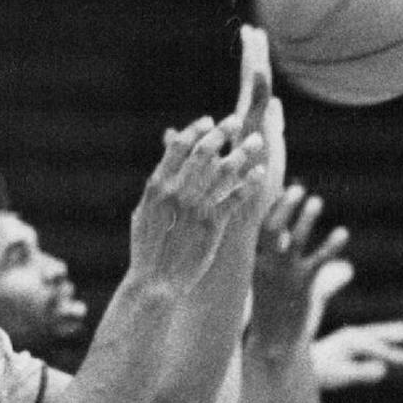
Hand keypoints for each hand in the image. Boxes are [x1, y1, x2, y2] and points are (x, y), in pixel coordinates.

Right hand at [128, 118, 268, 291]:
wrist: (156, 281)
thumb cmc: (149, 250)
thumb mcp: (143, 215)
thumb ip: (156, 191)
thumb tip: (160, 173)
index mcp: (158, 186)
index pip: (179, 147)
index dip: (196, 130)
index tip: (210, 121)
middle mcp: (177, 192)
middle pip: (204, 153)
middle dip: (223, 133)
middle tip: (238, 121)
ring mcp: (195, 207)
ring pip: (224, 171)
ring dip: (242, 153)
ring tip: (257, 142)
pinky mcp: (213, 224)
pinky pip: (235, 197)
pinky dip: (249, 183)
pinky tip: (259, 174)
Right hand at [250, 186, 349, 354]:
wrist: (273, 342)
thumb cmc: (273, 310)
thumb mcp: (272, 283)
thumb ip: (283, 262)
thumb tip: (307, 248)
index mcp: (255, 263)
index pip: (258, 229)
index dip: (271, 208)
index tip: (282, 189)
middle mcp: (267, 266)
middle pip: (272, 230)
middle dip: (284, 208)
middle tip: (298, 189)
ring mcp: (284, 275)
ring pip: (295, 241)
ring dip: (306, 219)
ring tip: (317, 201)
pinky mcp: (302, 287)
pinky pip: (318, 261)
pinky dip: (331, 245)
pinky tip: (342, 233)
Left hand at [313, 318, 402, 388]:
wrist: (302, 368)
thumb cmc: (320, 373)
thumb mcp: (340, 375)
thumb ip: (361, 372)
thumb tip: (383, 369)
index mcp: (350, 341)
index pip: (376, 346)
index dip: (392, 353)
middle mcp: (351, 335)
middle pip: (380, 332)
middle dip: (399, 332)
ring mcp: (351, 338)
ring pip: (378, 333)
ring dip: (395, 332)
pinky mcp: (350, 345)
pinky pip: (373, 341)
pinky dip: (386, 340)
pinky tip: (393, 346)